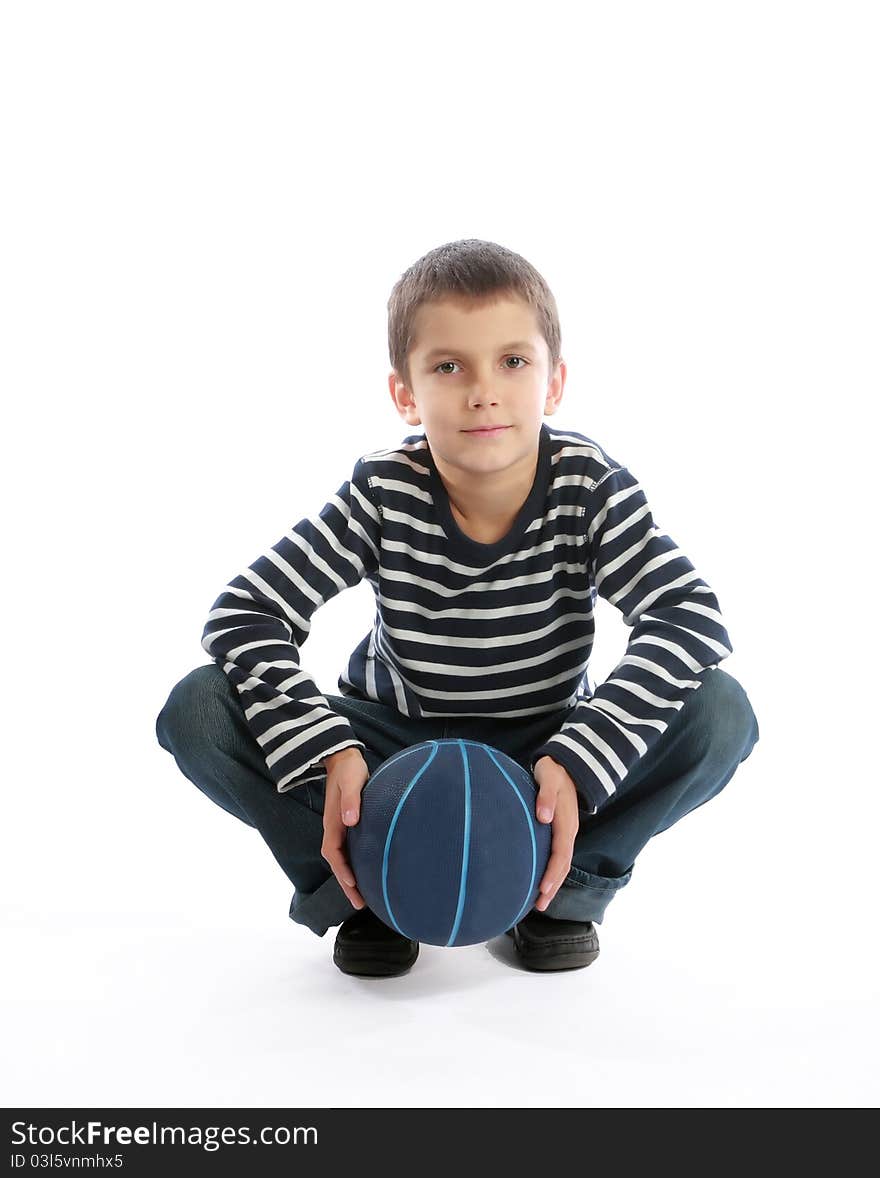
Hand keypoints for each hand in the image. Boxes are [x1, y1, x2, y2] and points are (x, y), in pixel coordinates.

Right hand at [320, 746, 369, 909]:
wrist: (343, 759)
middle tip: (360, 904)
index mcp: (333, 821)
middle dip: (346, 884)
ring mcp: (339, 828)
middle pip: (336, 862)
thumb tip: (350, 821)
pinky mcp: (346, 825)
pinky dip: (353, 866)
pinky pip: (347, 851)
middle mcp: (334, 828)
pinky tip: (364, 873)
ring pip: (340, 859)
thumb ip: (351, 800)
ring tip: (362, 898)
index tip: (353, 884)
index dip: (342, 869)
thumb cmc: (349, 770)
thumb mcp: (352, 782)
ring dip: (349, 878)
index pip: (333, 852)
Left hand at [532, 756, 580, 912]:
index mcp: (565, 823)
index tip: (542, 889)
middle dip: (552, 887)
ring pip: (562, 864)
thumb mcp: (549, 778)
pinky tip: (541, 880)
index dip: (552, 873)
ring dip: (553, 883)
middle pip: (563, 866)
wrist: (565, 765)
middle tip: (538, 906)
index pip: (560, 854)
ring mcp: (566, 833)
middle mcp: (568, 831)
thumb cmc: (553, 772)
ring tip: (539, 902)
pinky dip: (552, 872)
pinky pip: (558, 857)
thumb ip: (546, 796)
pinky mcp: (560, 832)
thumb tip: (544, 817)